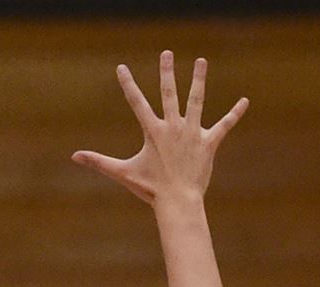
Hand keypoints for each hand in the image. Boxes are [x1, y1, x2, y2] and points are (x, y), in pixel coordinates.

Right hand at [73, 51, 247, 206]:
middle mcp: (173, 127)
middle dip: (167, 72)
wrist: (177, 201)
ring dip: (199, 80)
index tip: (121, 68)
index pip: (137, 103)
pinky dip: (235, 114)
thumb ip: (99, 161)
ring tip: (200, 61)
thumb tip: (74, 156)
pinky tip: (244, 101)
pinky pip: (224, 125)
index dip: (128, 84)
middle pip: (169, 94)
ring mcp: (192, 133)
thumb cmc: (149, 188)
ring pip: (197, 101)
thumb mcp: (122, 172)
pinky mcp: (209, 143)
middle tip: (166, 54)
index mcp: (153, 132)